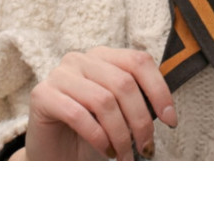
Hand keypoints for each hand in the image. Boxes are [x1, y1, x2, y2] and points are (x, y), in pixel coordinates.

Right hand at [21, 46, 176, 160]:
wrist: (54, 157)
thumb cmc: (92, 134)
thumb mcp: (122, 114)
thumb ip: (140, 103)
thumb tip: (169, 113)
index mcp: (104, 56)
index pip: (139, 61)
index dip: (159, 90)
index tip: (171, 121)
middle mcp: (81, 58)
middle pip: (123, 83)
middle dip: (140, 120)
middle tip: (146, 147)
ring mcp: (60, 74)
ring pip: (104, 100)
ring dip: (120, 134)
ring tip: (126, 156)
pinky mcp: (42, 94)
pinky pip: (78, 114)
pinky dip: (98, 136)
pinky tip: (106, 151)